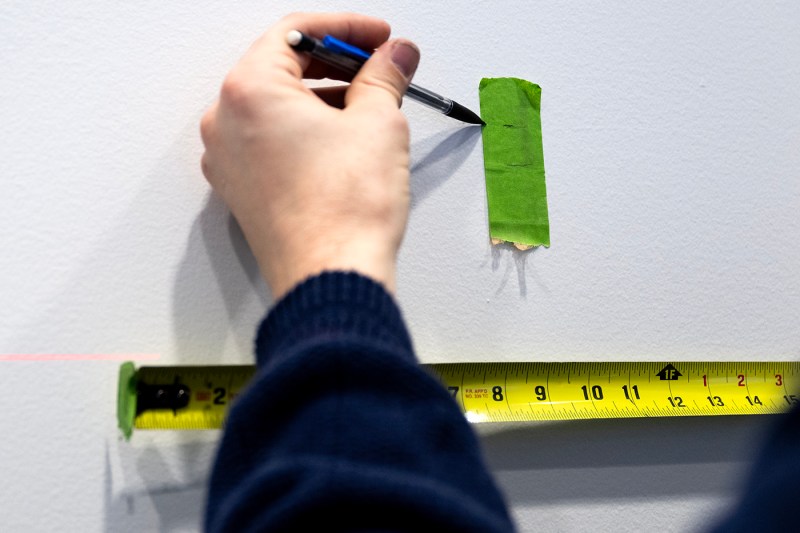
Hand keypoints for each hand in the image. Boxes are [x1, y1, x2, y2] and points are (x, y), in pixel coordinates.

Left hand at [200, 13, 419, 298]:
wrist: (332, 277)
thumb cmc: (343, 211)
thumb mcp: (378, 122)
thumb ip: (384, 75)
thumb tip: (394, 56)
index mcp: (249, 91)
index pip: (296, 34)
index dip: (347, 30)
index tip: (377, 38)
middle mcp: (226, 123)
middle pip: (282, 68)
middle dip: (337, 64)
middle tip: (379, 67)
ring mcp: (229, 160)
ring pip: (277, 107)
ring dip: (323, 98)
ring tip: (369, 105)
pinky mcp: (242, 190)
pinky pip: (271, 141)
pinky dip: (306, 130)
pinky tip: (343, 139)